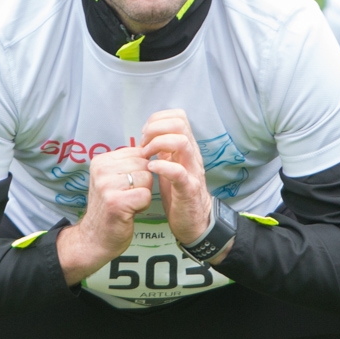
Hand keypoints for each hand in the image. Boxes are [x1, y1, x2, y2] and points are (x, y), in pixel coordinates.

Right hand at [56, 146, 152, 284]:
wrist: (95, 238)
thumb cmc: (109, 208)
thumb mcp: (111, 179)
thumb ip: (126, 164)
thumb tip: (149, 148)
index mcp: (100, 161)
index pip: (138, 152)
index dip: (139, 171)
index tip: (125, 186)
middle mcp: (101, 170)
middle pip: (144, 164)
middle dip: (143, 182)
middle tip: (127, 197)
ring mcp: (107, 186)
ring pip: (147, 178)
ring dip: (143, 194)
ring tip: (128, 204)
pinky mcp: (116, 202)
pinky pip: (146, 195)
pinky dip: (143, 206)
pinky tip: (129, 212)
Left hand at [140, 108, 214, 246]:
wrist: (195, 222)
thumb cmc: (179, 194)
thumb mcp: (171, 165)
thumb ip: (165, 149)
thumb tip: (148, 135)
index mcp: (186, 148)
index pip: (178, 116)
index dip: (157, 120)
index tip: (144, 135)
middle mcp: (191, 155)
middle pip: (179, 123)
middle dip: (156, 129)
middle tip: (144, 145)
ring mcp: (192, 171)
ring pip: (181, 142)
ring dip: (158, 144)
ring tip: (146, 156)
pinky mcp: (189, 189)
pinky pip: (178, 172)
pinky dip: (162, 166)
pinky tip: (151, 169)